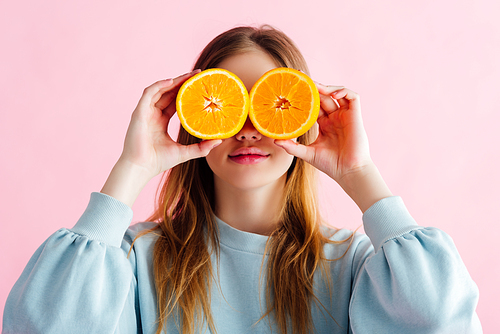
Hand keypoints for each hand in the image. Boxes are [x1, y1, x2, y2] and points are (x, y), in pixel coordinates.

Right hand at [101, 70, 221, 206]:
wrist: (141, 168)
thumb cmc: (159, 162)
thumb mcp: (185, 152)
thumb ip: (201, 147)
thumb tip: (219, 141)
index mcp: (161, 121)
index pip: (175, 102)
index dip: (186, 93)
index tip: (200, 86)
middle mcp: (152, 114)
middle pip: (168, 93)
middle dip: (182, 82)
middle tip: (198, 74)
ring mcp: (145, 112)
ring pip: (160, 90)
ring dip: (174, 81)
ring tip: (189, 75)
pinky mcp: (139, 112)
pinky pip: (149, 93)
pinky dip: (160, 85)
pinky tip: (172, 81)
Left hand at [275, 83, 391, 211]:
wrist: (348, 172)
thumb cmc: (330, 164)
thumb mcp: (307, 153)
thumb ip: (292, 146)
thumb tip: (274, 140)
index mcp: (325, 124)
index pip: (314, 105)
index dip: (306, 97)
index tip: (293, 90)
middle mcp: (335, 118)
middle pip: (324, 97)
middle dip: (314, 88)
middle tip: (301, 80)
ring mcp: (345, 116)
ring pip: (337, 93)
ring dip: (326, 87)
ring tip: (314, 85)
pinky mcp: (355, 116)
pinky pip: (352, 97)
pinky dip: (343, 91)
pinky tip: (332, 93)